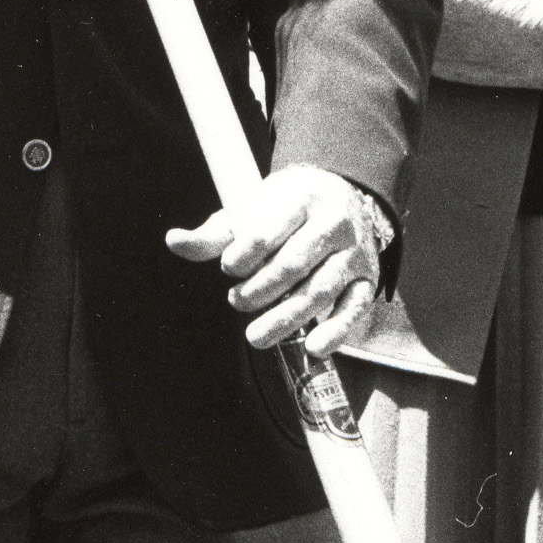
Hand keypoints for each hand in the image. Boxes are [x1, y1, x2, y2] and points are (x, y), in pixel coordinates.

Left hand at [166, 165, 386, 358]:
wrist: (339, 195)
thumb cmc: (283, 209)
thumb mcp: (249, 212)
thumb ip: (214, 234)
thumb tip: (174, 242)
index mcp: (300, 199)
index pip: (270, 228)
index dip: (246, 253)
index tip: (228, 268)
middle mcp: (333, 223)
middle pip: (294, 263)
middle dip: (260, 289)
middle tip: (235, 301)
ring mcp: (353, 252)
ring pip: (321, 289)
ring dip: (287, 317)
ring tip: (256, 336)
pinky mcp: (367, 278)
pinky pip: (354, 308)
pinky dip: (336, 330)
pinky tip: (313, 347)